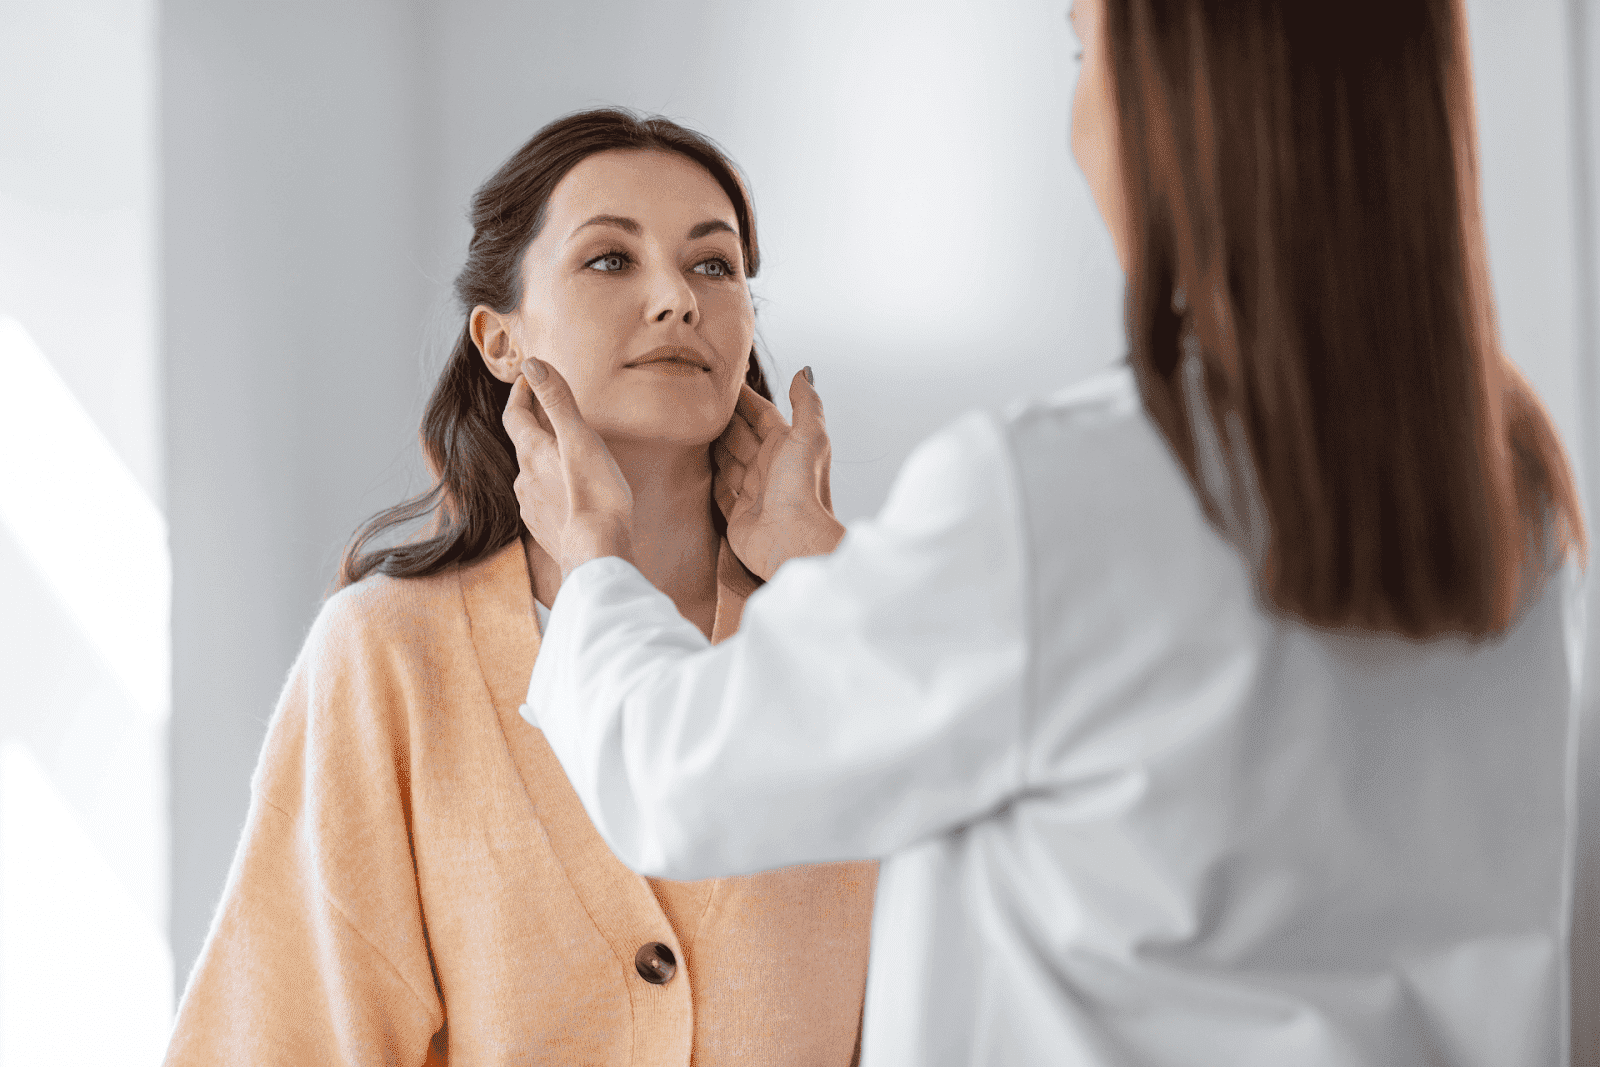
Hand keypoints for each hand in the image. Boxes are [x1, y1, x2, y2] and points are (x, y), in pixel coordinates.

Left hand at [502, 358, 635, 578]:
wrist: (597, 554)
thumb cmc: (594, 495)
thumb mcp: (579, 438)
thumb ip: (557, 401)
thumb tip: (531, 364)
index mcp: (532, 452)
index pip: (515, 415)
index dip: (521, 393)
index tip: (530, 378)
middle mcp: (524, 478)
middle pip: (525, 444)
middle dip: (538, 425)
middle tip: (556, 413)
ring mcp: (532, 506)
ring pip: (534, 473)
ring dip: (548, 459)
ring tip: (571, 454)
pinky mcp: (544, 529)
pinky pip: (544, 499)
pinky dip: (555, 487)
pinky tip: (573, 493)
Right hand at [712, 367, 845, 580]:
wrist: (792, 541)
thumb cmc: (802, 489)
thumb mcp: (810, 436)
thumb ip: (806, 404)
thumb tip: (804, 371)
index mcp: (787, 447)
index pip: (762, 415)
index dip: (745, 397)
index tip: (723, 379)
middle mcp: (770, 468)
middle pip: (741, 436)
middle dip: (723, 418)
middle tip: (695, 398)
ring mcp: (754, 492)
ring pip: (728, 461)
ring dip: (712, 446)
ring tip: (688, 425)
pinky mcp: (738, 515)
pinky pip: (719, 491)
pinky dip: (708, 478)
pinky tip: (694, 466)